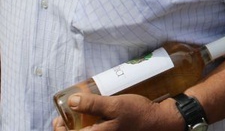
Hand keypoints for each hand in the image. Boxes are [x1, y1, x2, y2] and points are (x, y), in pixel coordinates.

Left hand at [51, 93, 183, 130]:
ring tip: (79, 115)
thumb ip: (93, 104)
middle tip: (66, 115)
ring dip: (79, 127)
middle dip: (68, 128)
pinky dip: (92, 127)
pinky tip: (94, 117)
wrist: (160, 121)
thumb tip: (72, 101)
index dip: (59, 129)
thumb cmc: (138, 114)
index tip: (58, 118)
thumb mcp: (115, 105)